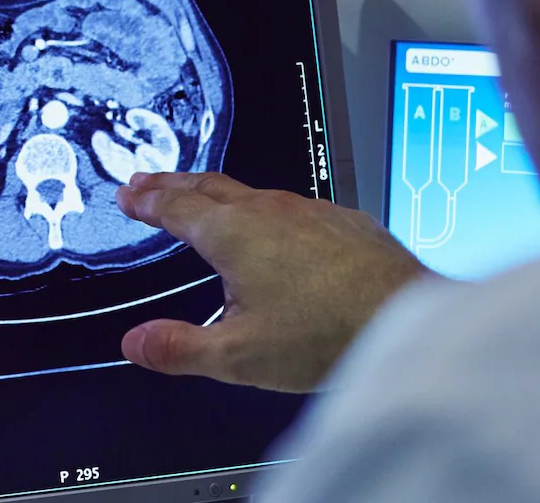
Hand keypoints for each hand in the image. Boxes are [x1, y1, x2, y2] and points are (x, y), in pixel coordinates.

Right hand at [114, 172, 432, 392]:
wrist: (410, 320)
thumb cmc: (327, 336)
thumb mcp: (238, 356)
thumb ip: (180, 349)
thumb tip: (135, 344)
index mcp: (232, 234)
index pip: (175, 207)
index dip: (147, 200)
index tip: (129, 194)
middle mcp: (268, 211)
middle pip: (208, 186)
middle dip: (173, 184)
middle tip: (149, 182)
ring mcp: (310, 211)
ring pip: (252, 193)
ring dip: (219, 194)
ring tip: (206, 200)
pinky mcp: (345, 221)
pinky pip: (295, 207)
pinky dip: (269, 210)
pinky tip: (279, 228)